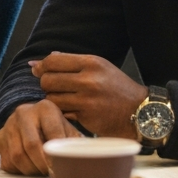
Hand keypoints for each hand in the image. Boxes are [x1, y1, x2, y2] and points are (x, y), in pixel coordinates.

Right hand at [0, 99, 81, 175]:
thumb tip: (86, 159)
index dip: (56, 154)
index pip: (52, 132)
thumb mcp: (67, 129)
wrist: (30, 119)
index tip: (59, 169)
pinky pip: (7, 161)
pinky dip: (19, 169)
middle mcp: (24, 112)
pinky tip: (29, 167)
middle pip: (31, 145)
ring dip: (31, 169)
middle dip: (43, 164)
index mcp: (45, 108)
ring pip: (18, 155)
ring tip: (41, 171)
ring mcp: (9, 125)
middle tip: (50, 174)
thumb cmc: (54, 128)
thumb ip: (75, 142)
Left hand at [30, 52, 147, 137]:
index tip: (38, 70)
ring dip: (52, 100)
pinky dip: (61, 112)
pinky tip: (69, 110)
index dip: (41, 66)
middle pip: (48, 79)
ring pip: (51, 98)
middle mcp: (88, 79)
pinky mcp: (86, 117)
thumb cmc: (117, 88)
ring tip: (63, 100)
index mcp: (92, 62)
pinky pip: (61, 112)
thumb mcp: (100, 67)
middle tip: (54, 88)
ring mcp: (87, 99)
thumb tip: (41, 61)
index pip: (53, 60)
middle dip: (46, 84)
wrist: (140, 111)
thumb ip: (72, 62)